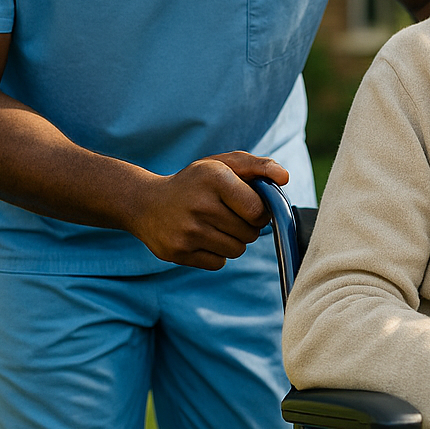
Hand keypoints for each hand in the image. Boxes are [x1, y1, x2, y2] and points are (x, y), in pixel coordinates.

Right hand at [126, 151, 287, 269]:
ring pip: (236, 250)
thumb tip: (285, 177)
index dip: (259, 212)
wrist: (145, 203)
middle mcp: (199, 204)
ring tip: (215, 226)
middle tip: (228, 215)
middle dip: (246, 227)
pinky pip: (219, 263)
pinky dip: (217, 254)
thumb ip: (257, 166)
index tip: (249, 206)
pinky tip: (202, 238)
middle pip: (249, 234)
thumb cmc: (194, 183)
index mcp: (213, 177)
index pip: (257, 210)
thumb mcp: (221, 165)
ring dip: (233, 241)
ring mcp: (187, 231)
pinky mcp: (178, 252)